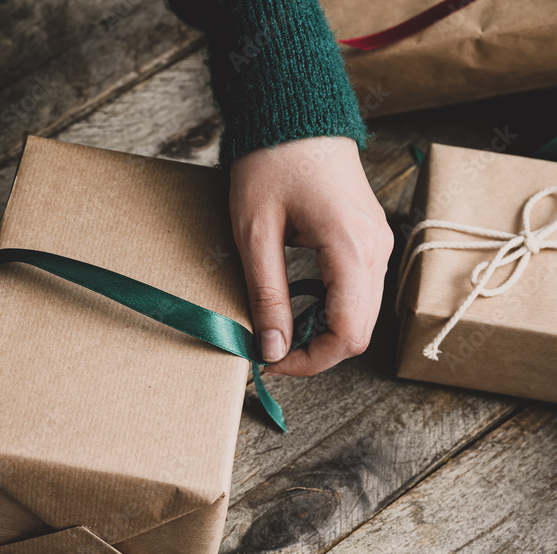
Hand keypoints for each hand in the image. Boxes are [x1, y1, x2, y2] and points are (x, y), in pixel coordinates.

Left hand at [229, 136, 392, 375]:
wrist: (295, 112)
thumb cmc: (271, 163)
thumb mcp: (255, 234)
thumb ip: (267, 295)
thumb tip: (271, 349)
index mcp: (352, 250)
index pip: (347, 335)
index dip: (309, 361)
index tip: (269, 363)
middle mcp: (376, 250)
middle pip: (358, 332)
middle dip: (313, 351)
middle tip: (267, 350)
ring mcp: (377, 244)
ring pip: (360, 315)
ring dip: (320, 332)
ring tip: (275, 327)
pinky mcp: (368, 239)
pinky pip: (356, 292)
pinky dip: (327, 310)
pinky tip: (292, 304)